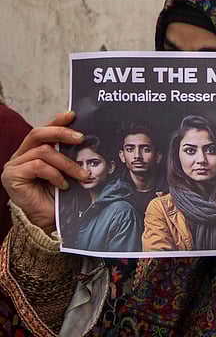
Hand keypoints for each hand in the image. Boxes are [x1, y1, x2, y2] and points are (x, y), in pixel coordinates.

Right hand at [1, 111, 87, 233]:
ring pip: (43, 152)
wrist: (48, 222)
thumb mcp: (66, 171)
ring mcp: (13, 166)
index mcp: (32, 151)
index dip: (56, 121)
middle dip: (61, 133)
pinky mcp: (11, 176)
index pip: (43, 130)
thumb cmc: (60, 197)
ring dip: (67, 163)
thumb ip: (67, 154)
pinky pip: (38, 166)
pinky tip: (63, 185)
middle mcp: (20, 156)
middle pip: (38, 134)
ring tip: (81, 175)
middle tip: (81, 138)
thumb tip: (83, 137)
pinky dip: (55, 174)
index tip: (73, 114)